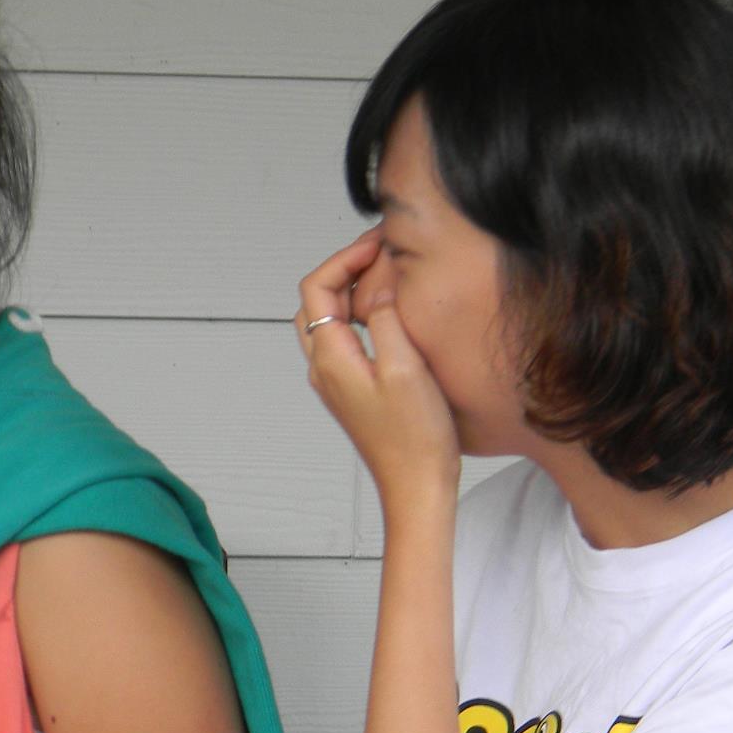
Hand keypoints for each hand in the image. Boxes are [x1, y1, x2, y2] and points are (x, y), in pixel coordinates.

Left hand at [295, 233, 459, 511]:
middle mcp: (324, 369)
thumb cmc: (415, 438)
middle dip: (344, 270)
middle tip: (382, 255)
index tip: (378, 245)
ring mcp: (336, 381)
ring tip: (389, 278)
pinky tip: (392, 316)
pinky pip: (344, 341)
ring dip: (351, 293)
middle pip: (315, 301)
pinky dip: (360, 316)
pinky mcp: (353, 391)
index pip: (317, 287)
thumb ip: (384, 318)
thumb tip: (374, 282)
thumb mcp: (405, 367)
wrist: (417, 487)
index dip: (345, 258)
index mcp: (330, 358)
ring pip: (327, 321)